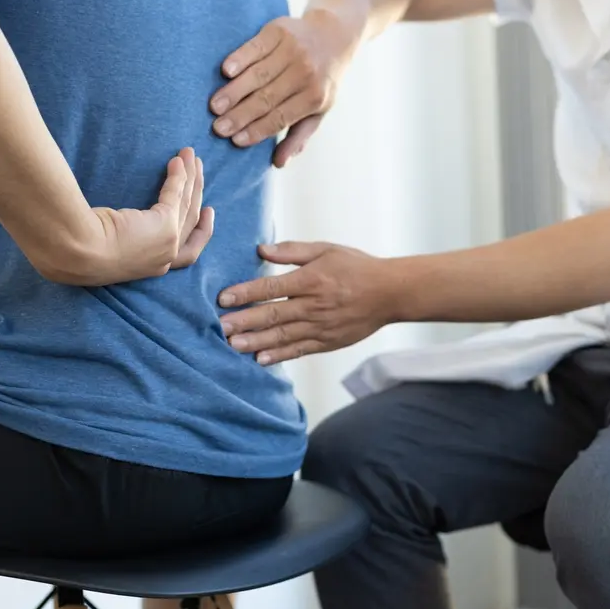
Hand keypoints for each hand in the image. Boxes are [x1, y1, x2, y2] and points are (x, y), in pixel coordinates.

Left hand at [52, 147, 214, 284]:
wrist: (77, 251)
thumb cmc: (79, 249)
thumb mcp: (106, 245)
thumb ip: (120, 237)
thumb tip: (114, 221)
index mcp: (151, 269)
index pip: (186, 252)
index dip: (199, 232)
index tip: (205, 211)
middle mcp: (165, 261)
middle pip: (190, 222)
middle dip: (197, 194)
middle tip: (200, 172)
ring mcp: (169, 245)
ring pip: (188, 206)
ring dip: (192, 178)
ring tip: (191, 156)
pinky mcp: (165, 227)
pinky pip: (177, 196)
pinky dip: (180, 176)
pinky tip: (177, 160)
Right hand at [210, 9, 357, 167]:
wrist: (333, 36)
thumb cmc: (321, 81)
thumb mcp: (318, 110)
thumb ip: (298, 137)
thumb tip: (279, 163)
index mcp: (315, 97)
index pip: (281, 118)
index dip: (257, 130)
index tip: (235, 140)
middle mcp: (305, 74)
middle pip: (267, 98)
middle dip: (240, 115)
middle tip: (218, 128)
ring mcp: (292, 51)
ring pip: (259, 75)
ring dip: (235, 91)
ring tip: (214, 106)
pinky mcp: (279, 31)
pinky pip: (256, 47)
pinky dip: (241, 59)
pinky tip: (226, 71)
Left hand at [218, 242, 393, 363]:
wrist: (390, 293)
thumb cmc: (357, 267)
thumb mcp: (326, 249)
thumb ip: (292, 251)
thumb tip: (261, 249)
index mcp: (311, 279)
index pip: (271, 286)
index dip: (245, 292)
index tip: (223, 298)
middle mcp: (314, 305)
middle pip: (273, 314)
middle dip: (244, 321)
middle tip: (219, 326)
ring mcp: (321, 326)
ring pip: (282, 335)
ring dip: (256, 341)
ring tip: (233, 345)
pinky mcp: (327, 342)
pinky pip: (299, 350)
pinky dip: (280, 356)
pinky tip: (260, 359)